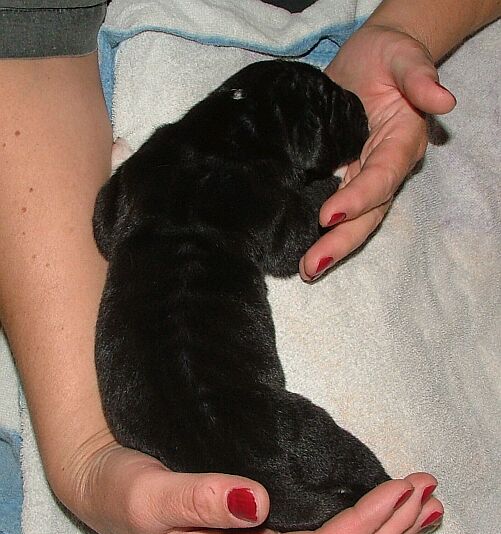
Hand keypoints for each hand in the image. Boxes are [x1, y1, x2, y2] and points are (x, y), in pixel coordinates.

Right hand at [62, 432, 442, 533]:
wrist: (104, 488)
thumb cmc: (123, 491)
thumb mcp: (151, 497)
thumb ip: (201, 500)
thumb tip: (258, 502)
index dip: (365, 525)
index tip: (402, 491)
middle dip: (388, 528)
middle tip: (430, 493)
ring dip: (381, 531)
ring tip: (423, 510)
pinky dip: (355, 528)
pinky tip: (378, 520)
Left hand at [300, 24, 455, 279]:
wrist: (371, 62)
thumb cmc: (388, 58)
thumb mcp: (403, 58)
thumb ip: (419, 77)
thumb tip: (443, 100)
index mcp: (400, 145)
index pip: (380, 178)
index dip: (358, 199)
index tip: (328, 215)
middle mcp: (382, 170)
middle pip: (366, 215)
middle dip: (340, 242)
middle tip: (311, 268)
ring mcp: (360, 177)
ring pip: (350, 220)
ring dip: (329, 247)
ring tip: (305, 270)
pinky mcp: (337, 175)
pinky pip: (331, 206)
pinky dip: (317, 229)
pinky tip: (294, 244)